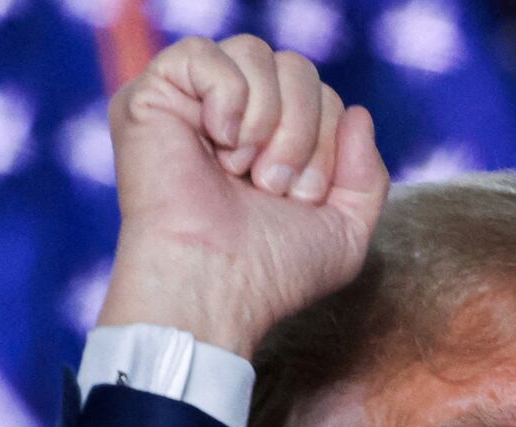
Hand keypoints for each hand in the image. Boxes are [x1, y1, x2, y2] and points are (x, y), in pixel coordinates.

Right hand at [98, 35, 389, 358]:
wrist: (217, 286)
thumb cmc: (271, 271)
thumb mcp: (345, 230)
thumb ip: (367, 173)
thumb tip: (357, 113)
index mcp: (267, 141)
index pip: (322, 92)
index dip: (327, 138)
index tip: (300, 196)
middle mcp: (227, 117)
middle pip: (296, 66)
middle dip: (302, 128)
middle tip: (272, 186)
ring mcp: (186, 104)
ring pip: (255, 51)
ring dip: (267, 118)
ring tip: (243, 170)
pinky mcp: (148, 98)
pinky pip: (202, 52)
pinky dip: (226, 97)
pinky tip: (215, 142)